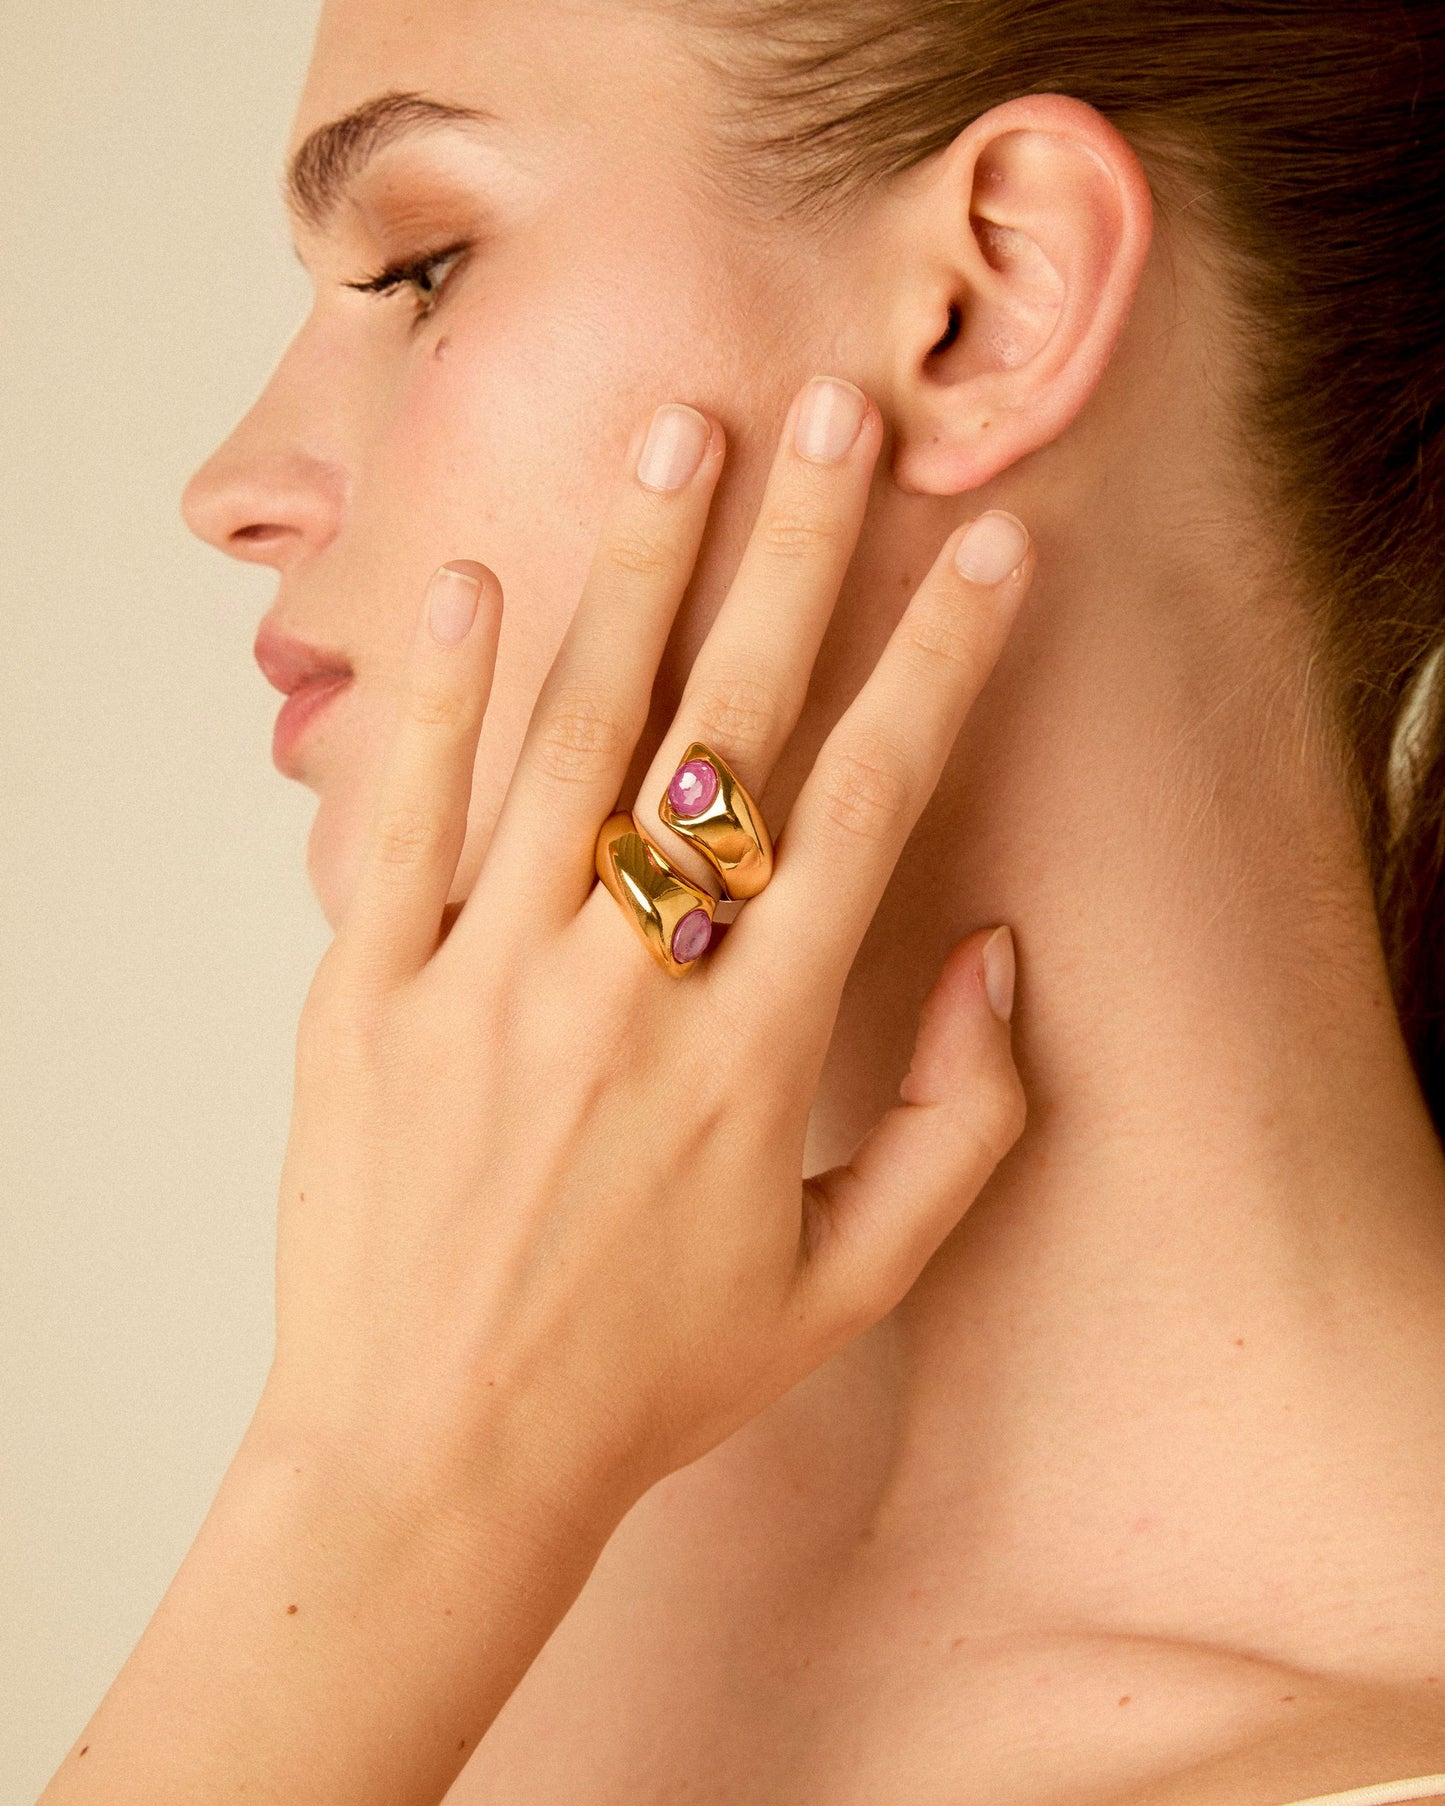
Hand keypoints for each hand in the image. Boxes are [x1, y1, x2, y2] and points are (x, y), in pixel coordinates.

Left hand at [252, 377, 1032, 1547]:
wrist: (435, 1459)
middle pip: (731, 729)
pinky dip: (436, 698)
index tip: (986, 547)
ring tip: (677, 439)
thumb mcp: (845, 1280)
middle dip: (795, 554)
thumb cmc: (648, 1375)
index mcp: (757, 1050)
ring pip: (574, 737)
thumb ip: (956, 1121)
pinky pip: (406, 821)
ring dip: (634, 577)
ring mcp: (489, 980)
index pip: (868, 807)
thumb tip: (999, 956)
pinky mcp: (368, 994)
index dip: (939, 662)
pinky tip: (466, 582)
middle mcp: (632, 988)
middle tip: (831, 410)